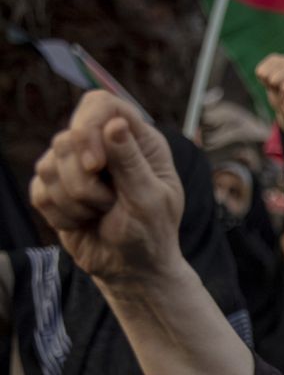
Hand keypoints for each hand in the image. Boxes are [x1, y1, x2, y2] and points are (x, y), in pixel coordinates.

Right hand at [29, 92, 184, 291]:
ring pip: (48, 165)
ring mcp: (76, 165)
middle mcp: (105, 145)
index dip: (88, 127)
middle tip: (111, 205)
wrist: (134, 270)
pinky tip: (85, 223)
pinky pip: (40, 191)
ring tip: (103, 214)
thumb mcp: (151, 201)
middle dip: (85, 182)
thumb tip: (115, 123)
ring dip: (76, 202)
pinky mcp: (55, 187)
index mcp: (138, 141)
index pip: (101, 104)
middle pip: (67, 139)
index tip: (94, 165)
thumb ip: (132, 163)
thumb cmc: (152, 235)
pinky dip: (63, 214)